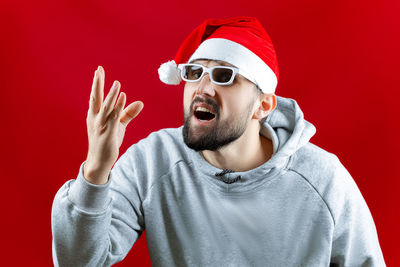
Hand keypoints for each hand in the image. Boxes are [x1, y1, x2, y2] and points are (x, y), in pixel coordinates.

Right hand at [83, 66, 143, 184]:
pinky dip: (118, 107)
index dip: (97, 83)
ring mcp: (101, 126)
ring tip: (117, 83)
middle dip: (98, 83)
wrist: (99, 161)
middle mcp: (95, 119)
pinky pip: (114, 118)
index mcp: (94, 115)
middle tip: (99, 70)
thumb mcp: (118, 125)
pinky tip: (122, 97)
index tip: (98, 70)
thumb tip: (140, 102)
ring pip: (106, 107)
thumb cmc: (107, 141)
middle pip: (96, 98)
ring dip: (111, 94)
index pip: (95, 96)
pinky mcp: (109, 134)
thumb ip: (128, 113)